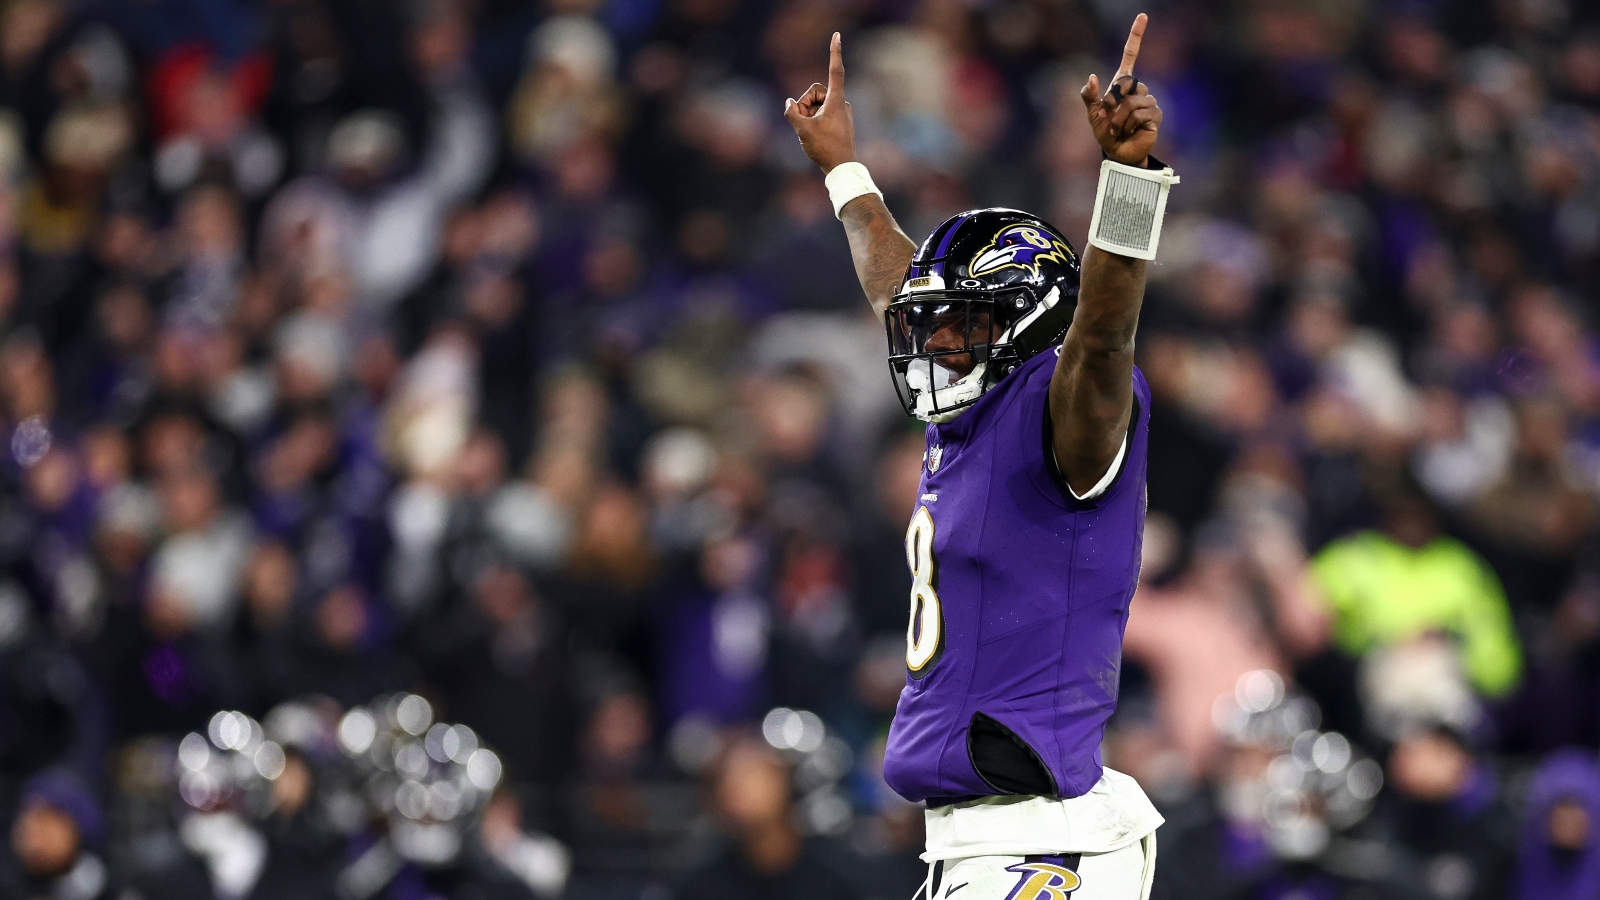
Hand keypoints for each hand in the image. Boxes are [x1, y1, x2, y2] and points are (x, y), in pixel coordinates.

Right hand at [784, 32, 856, 173]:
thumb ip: (792, 112)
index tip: (836, 35)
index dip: (834, 52)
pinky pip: (820, 114)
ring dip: (807, 115)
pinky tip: (813, 138)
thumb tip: (789, 102)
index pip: (835, 70)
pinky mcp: (839, 121)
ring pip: (816, 105)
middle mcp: (841, 102)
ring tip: (808, 133)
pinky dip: (813, 121)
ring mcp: (841, 112)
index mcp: (836, 100)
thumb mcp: (802, 129)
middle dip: (804, 105)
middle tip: (802, 123)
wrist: (842, 168)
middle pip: (815, 92)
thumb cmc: (825, 148)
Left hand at [1080, 14, 1161, 167]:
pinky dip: (1129, 124)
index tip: (1143, 16)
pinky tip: (1130, 131)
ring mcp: (1148, 101)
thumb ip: (1088, 97)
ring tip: (1119, 129)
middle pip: (1125, 82)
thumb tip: (1092, 77)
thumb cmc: (1106, 133)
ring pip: (1131, 102)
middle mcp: (1138, 89)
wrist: (1118, 153)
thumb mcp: (1092, 115)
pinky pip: (1139, 113)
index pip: (1131, 55)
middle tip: (1109, 118)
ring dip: (1119, 119)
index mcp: (1122, 85)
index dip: (1136, 36)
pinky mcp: (1155, 115)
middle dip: (1112, 102)